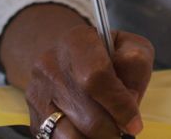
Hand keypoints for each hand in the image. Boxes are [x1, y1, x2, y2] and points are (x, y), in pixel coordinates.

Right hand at [24, 25, 153, 137]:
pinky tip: (91, 133)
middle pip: (88, 115)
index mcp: (77, 41)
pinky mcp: (34, 116)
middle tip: (123, 127)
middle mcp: (51, 64)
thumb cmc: (106, 56)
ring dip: (97, 138)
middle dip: (113, 129)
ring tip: (108, 130)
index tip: (134, 122)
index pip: (97, 78)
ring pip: (72, 135)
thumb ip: (135, 65)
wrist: (68, 59)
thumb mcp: (128, 47)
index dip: (120, 105)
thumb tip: (129, 96)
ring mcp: (38, 92)